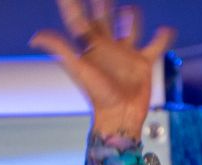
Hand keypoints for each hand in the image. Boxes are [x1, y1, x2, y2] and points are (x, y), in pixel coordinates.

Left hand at [31, 0, 173, 140]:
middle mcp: (108, 48)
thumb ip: (60, 49)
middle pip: (103, 20)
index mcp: (91, 47)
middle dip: (101, 5)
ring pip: (129, 29)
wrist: (120, 116)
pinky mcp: (143, 63)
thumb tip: (35, 37)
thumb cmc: (98, 95)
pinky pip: (154, 46)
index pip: (79, 21)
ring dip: (130, 18)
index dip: (72, 6)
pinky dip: (162, 37)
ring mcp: (126, 54)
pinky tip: (167, 29)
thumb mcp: (79, 69)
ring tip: (129, 9)